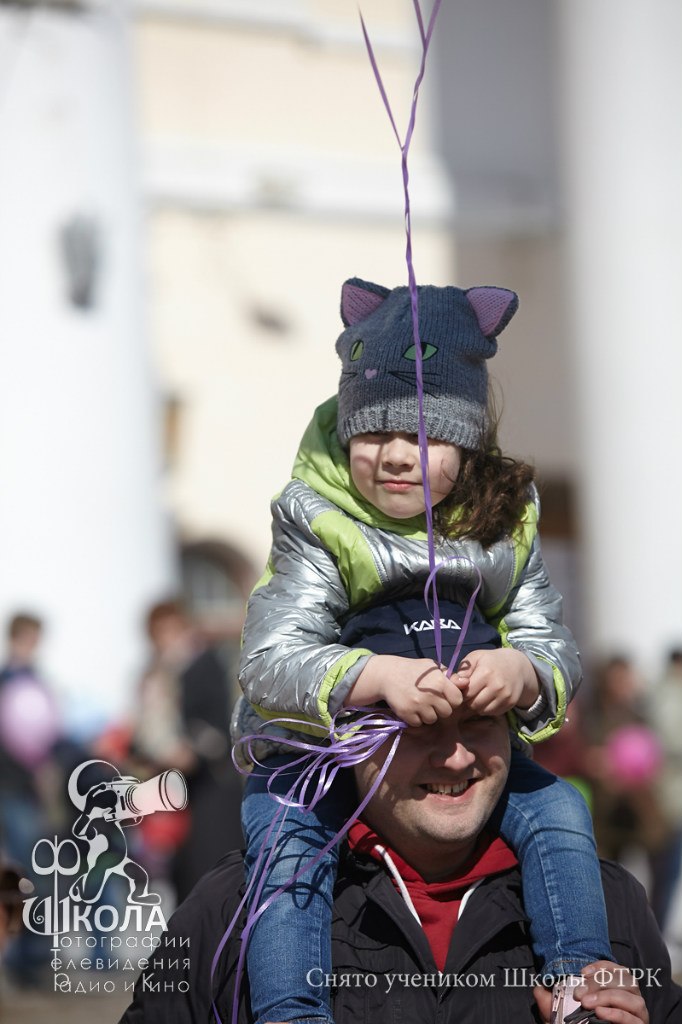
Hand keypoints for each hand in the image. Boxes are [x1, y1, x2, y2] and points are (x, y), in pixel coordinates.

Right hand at [346, 654, 462, 725]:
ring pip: (433, 720)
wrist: (388, 674)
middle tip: (431, 700)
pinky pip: (419, 723)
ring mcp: (418, 705)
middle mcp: (430, 694)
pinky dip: (416, 718)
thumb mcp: (433, 668)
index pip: (457, 700)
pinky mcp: (407, 713)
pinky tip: (412, 707)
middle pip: (446, 712)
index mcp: (439, 681)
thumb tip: (466, 683)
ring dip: (428, 714)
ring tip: (421, 703)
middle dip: (441, 708)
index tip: (445, 695)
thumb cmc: (415, 670)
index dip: (452, 699)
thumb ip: (451, 677)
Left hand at [455, 648, 539, 714]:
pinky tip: (487, 698)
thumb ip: (463, 670)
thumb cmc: (491, 661)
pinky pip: (492, 712)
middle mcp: (497, 686)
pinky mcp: (510, 703)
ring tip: (478, 695)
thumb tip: (454, 683)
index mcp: (486, 673)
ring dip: (477, 706)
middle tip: (469, 694)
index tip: (462, 688)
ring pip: (482, 710)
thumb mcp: (475, 657)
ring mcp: (505, 696)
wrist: (517, 665)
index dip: (461, 692)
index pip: (466, 693)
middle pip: (473, 704)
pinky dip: (487, 708)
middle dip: (468, 701)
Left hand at [534, 962, 648, 1023]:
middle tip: (580, 994)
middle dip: (600, 983)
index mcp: (616, 987)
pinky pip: (632, 1018)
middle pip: (624, 979)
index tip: (581, 973)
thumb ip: (550, 998)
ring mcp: (638, 1013)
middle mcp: (631, 997)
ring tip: (588, 1004)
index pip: (615, 967)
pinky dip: (617, 1014)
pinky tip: (601, 1014)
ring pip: (631, 997)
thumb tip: (538, 988)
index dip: (600, 966)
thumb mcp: (562, 1011)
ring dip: (608, 997)